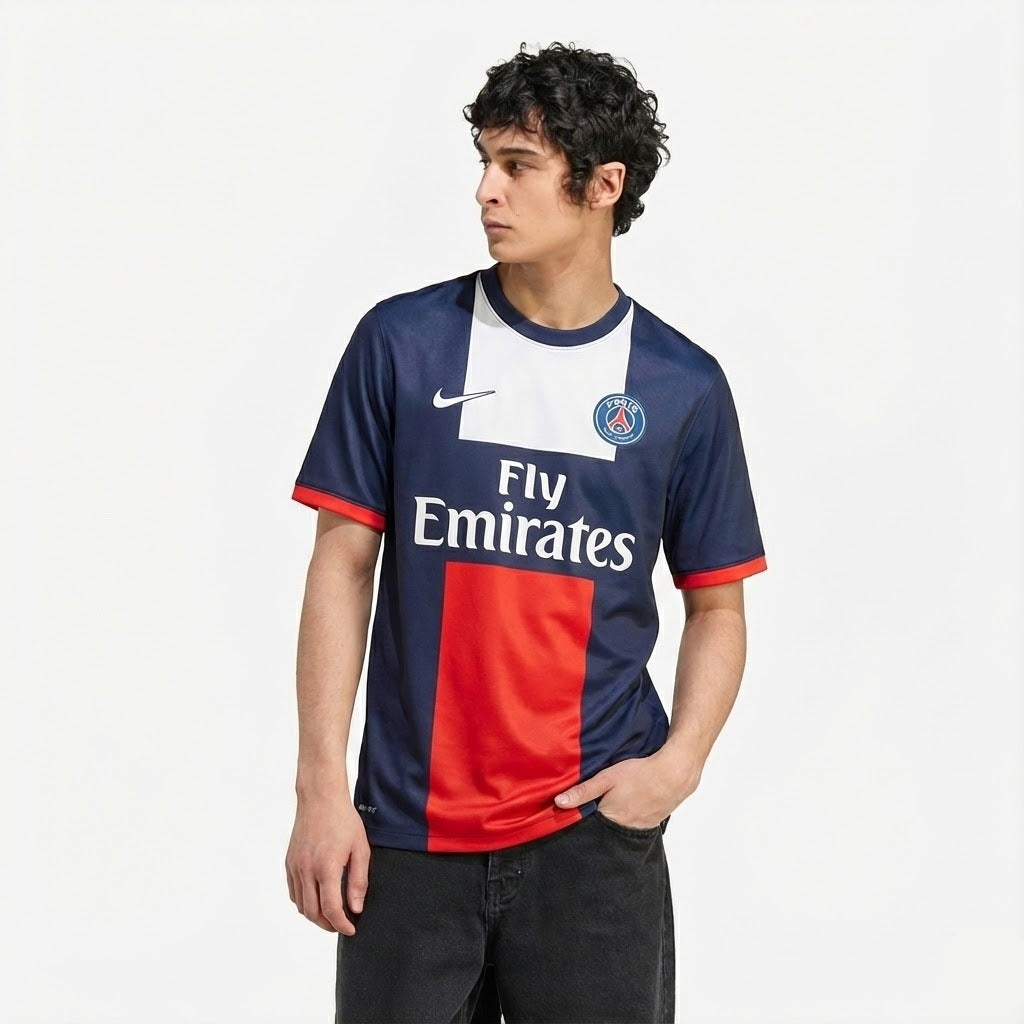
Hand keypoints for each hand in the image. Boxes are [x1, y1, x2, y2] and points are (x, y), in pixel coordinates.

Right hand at [285, 792, 369, 934]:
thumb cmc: (344, 821)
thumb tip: (356, 908)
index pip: (331, 909)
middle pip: (313, 912)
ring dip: (314, 916)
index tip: (351, 929)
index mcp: (326, 867)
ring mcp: (295, 866)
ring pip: (300, 905)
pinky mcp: (289, 862)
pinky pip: (293, 891)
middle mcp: (306, 869)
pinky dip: (303, 902)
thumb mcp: (360, 849)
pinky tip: (316, 900)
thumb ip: (358, 881)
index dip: (341, 924)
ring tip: (330, 916)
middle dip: (328, 925)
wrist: (320, 798)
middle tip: (341, 926)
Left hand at [552, 746, 702, 829]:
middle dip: (597, 825)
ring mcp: (640, 828)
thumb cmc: (639, 773)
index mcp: (610, 819)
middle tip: (592, 810)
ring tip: (612, 807)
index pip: (589, 829)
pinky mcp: (652, 823)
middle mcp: (625, 830)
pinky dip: (630, 818)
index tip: (571, 818)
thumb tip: (558, 803)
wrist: (674, 774)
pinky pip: (635, 825)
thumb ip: (583, 791)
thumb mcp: (607, 777)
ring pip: (620, 829)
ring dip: (615, 821)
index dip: (581, 823)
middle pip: (605, 831)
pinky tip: (630, 805)